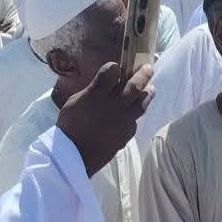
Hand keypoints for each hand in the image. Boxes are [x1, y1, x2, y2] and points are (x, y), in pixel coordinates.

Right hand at [57, 61, 153, 175]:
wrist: (75, 155)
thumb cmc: (70, 126)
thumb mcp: (74, 102)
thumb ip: (91, 91)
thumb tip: (104, 83)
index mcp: (96, 96)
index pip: (110, 73)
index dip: (114, 68)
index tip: (117, 66)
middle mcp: (112, 106)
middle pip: (133, 86)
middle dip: (143, 75)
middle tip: (149, 68)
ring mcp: (122, 121)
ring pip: (141, 103)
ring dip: (148, 93)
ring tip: (151, 87)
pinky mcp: (127, 133)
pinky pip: (136, 119)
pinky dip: (138, 112)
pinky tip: (137, 109)